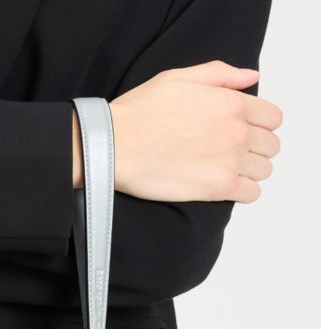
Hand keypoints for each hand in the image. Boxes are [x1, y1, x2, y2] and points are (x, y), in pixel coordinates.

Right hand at [73, 61, 282, 202]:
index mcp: (232, 103)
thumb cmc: (139, 113)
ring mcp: (230, 160)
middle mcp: (237, 131)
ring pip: (263, 170)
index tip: (242, 133)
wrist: (115, 146)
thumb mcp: (179, 78)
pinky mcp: (218, 187)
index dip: (259, 126)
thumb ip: (221, 75)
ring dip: (249, 172)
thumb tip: (252, 79)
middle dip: (255, 150)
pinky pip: (251, 193)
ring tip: (224, 171)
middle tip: (230, 154)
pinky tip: (224, 187)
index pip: (272, 118)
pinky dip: (243, 192)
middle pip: (270, 146)